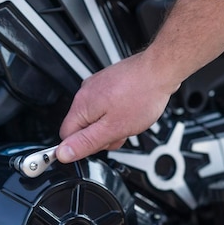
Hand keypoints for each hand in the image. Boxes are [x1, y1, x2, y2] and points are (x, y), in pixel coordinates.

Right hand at [56, 51, 178, 162]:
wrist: (160, 71)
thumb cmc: (141, 96)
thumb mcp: (113, 128)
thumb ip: (86, 143)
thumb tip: (63, 153)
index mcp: (81, 105)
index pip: (66, 136)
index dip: (82, 146)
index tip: (99, 145)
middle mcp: (85, 93)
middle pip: (82, 127)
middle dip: (100, 136)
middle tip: (119, 132)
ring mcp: (97, 86)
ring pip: (96, 117)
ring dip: (111, 125)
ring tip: (128, 121)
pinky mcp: (108, 83)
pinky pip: (106, 106)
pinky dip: (117, 113)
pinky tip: (130, 112)